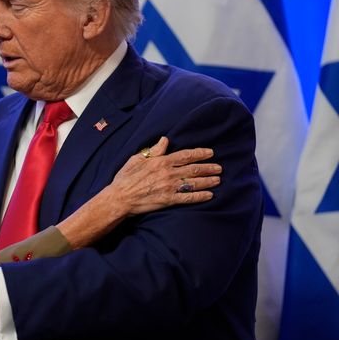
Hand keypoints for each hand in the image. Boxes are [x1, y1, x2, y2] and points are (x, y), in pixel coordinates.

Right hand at [57, 137, 220, 248]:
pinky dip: (200, 196)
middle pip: (193, 169)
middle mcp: (167, 173)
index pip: (185, 155)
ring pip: (194, 182)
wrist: (119, 198)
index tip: (210, 153)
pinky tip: (209, 195)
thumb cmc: (125, 178)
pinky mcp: (168, 200)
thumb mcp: (137, 159)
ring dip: (208, 181)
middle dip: (208, 167)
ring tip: (218, 179)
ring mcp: (169, 187)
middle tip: (219, 167)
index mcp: (160, 162)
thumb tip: (165, 140)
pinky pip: (188, 198)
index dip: (199, 153)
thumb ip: (154, 150)